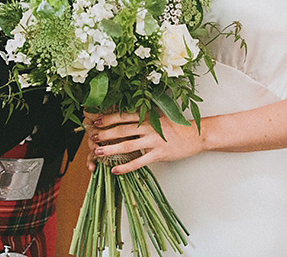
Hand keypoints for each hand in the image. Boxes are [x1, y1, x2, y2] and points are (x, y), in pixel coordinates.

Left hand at [87, 110, 204, 174]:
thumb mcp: (157, 117)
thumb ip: (142, 118)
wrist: (195, 135)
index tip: (94, 120)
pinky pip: (139, 162)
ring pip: (127, 146)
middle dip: (104, 133)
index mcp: (147, 116)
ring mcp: (153, 141)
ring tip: (97, 153)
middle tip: (91, 137)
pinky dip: (126, 166)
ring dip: (110, 149)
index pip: (122, 116)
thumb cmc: (175, 126)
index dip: (107, 118)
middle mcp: (148, 127)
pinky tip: (115, 170)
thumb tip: (122, 120)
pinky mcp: (159, 154)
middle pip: (121, 130)